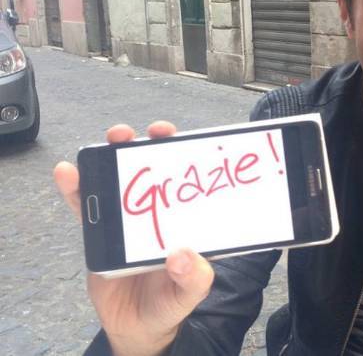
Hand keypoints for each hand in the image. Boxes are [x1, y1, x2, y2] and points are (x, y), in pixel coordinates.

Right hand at [54, 121, 214, 355]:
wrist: (136, 326)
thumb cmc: (169, 303)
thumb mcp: (190, 293)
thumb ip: (194, 278)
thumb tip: (183, 255)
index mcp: (184, 219)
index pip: (182, 178)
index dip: (177, 151)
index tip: (170, 136)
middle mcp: (156, 213)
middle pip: (148, 171)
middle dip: (141, 146)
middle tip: (132, 136)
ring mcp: (127, 220)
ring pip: (116, 181)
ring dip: (108, 158)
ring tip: (106, 144)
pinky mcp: (100, 232)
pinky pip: (86, 207)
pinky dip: (76, 189)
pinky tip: (68, 173)